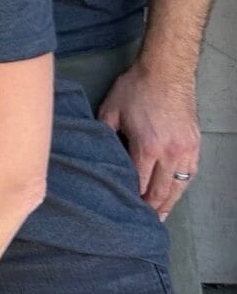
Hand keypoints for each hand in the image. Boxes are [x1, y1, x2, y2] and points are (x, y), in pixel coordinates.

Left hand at [97, 58, 199, 220]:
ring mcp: (186, 149)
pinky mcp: (195, 143)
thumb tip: (99, 156)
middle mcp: (170, 152)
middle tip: (142, 222)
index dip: (131, 199)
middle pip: (160, 191)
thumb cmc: (135, 89)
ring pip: (179, 186)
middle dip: (150, 208)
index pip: (138, 184)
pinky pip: (190, 173)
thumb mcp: (109, 111)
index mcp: (147, 147)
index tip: (123, 210)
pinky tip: (175, 194)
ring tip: (160, 216)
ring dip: (169, 203)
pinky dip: (182, 187)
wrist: (167, 71)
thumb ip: (104, 137)